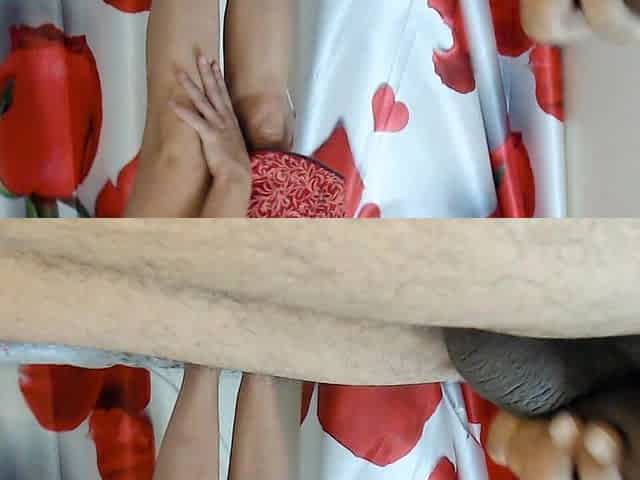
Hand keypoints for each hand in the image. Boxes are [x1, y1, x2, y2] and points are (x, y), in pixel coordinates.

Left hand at [170, 56, 250, 186]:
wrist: (237, 177)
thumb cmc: (236, 167)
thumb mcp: (234, 148)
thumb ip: (227, 139)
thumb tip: (223, 138)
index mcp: (231, 122)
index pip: (224, 95)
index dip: (218, 78)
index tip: (214, 64)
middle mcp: (225, 121)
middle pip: (214, 92)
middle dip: (207, 73)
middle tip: (201, 56)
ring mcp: (218, 127)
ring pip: (202, 102)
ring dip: (191, 86)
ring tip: (180, 73)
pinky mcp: (210, 136)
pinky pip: (195, 121)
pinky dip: (183, 111)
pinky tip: (172, 102)